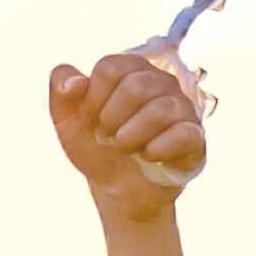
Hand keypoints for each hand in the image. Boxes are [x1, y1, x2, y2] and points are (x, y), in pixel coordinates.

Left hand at [50, 45, 210, 226]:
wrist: (117, 187)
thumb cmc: (96, 144)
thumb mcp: (66, 118)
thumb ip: (60, 89)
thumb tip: (76, 84)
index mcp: (131, 69)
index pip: (110, 68)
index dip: (93, 100)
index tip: (91, 120)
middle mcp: (161, 81)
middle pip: (136, 87)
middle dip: (111, 120)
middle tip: (108, 136)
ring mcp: (182, 108)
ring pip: (160, 111)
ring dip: (131, 137)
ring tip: (125, 148)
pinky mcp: (195, 137)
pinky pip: (183, 135)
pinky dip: (156, 150)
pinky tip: (148, 156)